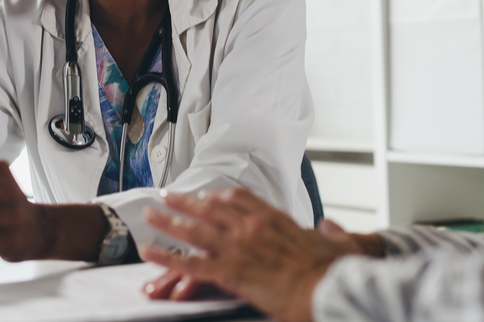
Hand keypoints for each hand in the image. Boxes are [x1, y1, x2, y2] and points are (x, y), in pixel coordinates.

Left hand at [140, 188, 369, 321]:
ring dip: (167, 222)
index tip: (207, 194)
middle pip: (209, 208)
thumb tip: (330, 226)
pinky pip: (189, 263)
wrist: (324, 289)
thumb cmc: (331, 270)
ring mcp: (237, 247)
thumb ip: (330, 232)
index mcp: (273, 218)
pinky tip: (148, 252)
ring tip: (149, 215)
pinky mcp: (228, 271)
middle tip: (167, 195)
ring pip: (193, 231)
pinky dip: (166, 257)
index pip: (239, 199)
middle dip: (185, 201)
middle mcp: (250, 227)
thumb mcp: (335, 243)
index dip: (218, 196)